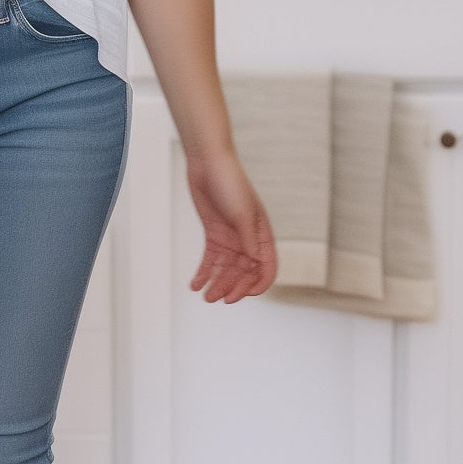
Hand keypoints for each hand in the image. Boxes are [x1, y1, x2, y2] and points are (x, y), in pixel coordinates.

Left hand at [186, 148, 275, 303]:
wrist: (208, 165)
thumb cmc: (231, 183)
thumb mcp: (242, 212)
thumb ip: (249, 239)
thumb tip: (254, 263)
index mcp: (262, 235)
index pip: (267, 267)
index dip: (259, 284)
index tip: (245, 294)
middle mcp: (248, 240)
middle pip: (244, 273)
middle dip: (233, 288)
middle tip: (217, 298)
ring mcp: (231, 239)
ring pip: (226, 270)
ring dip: (217, 284)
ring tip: (205, 296)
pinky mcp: (214, 237)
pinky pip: (210, 261)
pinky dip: (204, 274)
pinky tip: (195, 285)